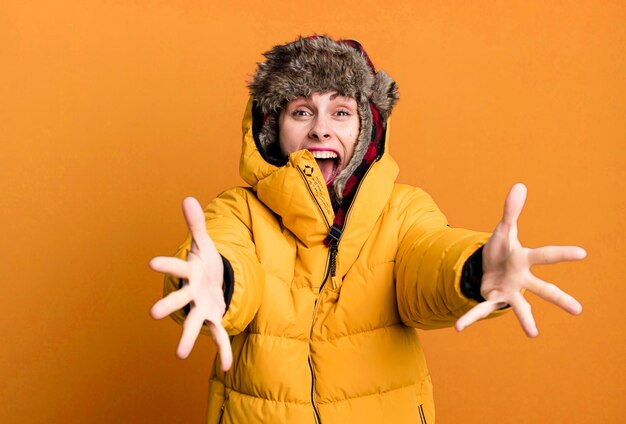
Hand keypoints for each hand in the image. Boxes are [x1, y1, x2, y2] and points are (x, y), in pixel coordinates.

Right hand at [149, 197, 232, 370]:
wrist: (212, 282)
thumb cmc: (205, 263)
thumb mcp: (205, 244)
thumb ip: (196, 225)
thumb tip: (188, 199)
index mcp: (190, 273)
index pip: (177, 267)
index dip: (166, 264)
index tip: (152, 262)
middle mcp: (191, 294)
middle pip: (179, 299)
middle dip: (169, 305)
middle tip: (153, 312)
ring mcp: (201, 308)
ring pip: (193, 323)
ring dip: (187, 338)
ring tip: (179, 355)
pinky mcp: (214, 318)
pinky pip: (218, 336)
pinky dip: (223, 351)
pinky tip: (227, 366)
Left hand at [455, 183, 585, 336]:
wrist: (489, 268)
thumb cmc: (502, 250)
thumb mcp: (503, 230)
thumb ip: (511, 211)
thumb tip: (520, 185)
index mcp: (524, 259)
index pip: (545, 255)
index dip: (562, 254)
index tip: (582, 253)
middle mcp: (521, 278)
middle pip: (543, 288)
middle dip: (559, 298)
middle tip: (578, 310)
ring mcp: (509, 291)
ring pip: (521, 306)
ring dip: (526, 320)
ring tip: (534, 334)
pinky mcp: (492, 298)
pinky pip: (481, 310)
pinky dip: (469, 318)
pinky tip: (458, 327)